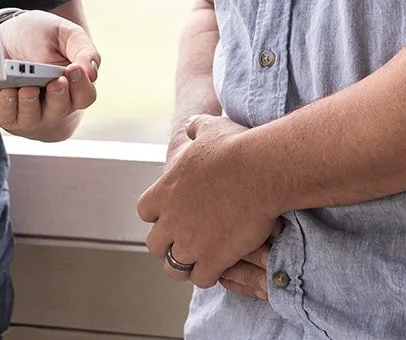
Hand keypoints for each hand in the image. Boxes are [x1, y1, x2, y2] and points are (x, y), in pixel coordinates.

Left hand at [0, 9, 99, 140]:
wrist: (7, 35)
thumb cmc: (42, 38)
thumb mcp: (66, 34)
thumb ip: (83, 50)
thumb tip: (91, 72)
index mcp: (73, 88)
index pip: (85, 96)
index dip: (81, 85)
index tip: (73, 69)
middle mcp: (53, 106)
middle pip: (59, 110)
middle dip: (57, 97)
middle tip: (55, 82)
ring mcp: (29, 112)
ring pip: (32, 117)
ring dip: (30, 103)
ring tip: (28, 88)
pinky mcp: (4, 112)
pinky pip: (6, 115)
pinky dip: (7, 103)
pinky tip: (8, 90)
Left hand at [137, 114, 281, 288]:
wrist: (260, 170)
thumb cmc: (237, 147)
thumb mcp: (209, 129)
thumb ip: (194, 129)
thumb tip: (190, 126)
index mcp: (164, 191)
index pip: (145, 212)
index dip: (160, 216)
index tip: (175, 215)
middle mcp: (170, 220)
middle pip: (155, 245)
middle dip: (168, 245)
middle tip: (186, 242)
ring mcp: (189, 242)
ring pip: (174, 267)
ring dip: (186, 265)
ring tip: (201, 261)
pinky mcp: (212, 259)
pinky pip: (201, 279)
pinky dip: (209, 275)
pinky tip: (221, 265)